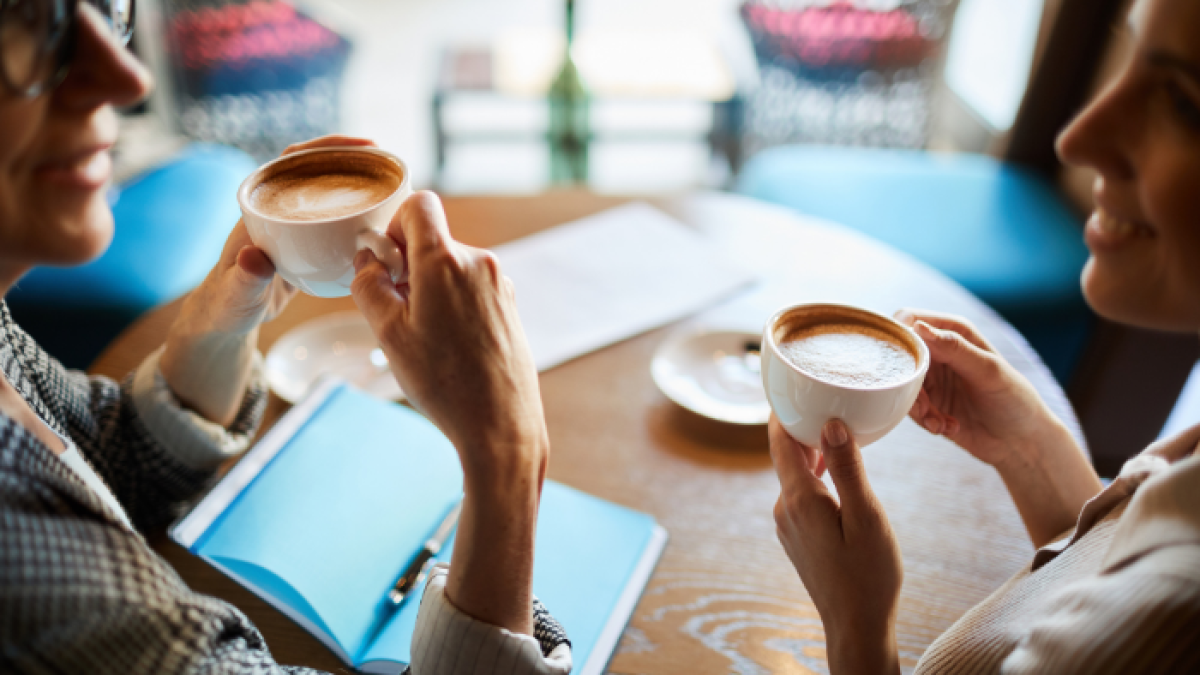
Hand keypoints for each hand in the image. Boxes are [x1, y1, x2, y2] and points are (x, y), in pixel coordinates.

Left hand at [162, 136, 374, 424]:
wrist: (227, 319)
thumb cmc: (226, 305)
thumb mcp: (237, 294)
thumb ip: (246, 278)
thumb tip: (254, 258)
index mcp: (259, 208)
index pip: (293, 160)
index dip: (326, 147)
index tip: (359, 147)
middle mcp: (278, 208)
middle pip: (318, 169)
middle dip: (353, 160)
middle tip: (387, 163)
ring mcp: (294, 224)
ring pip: (329, 191)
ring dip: (358, 183)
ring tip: (391, 186)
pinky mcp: (307, 242)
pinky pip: (334, 216)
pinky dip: (357, 212)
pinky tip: (380, 218)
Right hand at [351, 190, 546, 635]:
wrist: (501, 424)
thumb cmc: (443, 383)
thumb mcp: (388, 334)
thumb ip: (370, 285)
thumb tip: (369, 260)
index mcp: (446, 261)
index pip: (420, 205)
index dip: (395, 226)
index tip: (387, 264)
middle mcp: (478, 263)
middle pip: (434, 240)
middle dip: (408, 266)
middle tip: (396, 313)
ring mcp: (499, 284)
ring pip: (451, 267)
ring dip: (430, 289)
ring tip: (424, 338)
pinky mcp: (509, 306)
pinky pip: (470, 289)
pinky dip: (452, 305)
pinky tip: (449, 347)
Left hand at [770, 417, 901, 674]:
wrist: (857, 625)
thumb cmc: (868, 574)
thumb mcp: (866, 515)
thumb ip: (846, 468)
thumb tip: (831, 423)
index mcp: (798, 498)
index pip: (779, 440)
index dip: (783, 409)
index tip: (793, 380)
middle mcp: (784, 508)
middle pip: (785, 453)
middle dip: (802, 424)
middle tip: (822, 392)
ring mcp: (788, 524)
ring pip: (795, 473)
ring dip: (811, 449)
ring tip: (834, 423)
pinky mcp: (797, 535)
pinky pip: (801, 493)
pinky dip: (816, 474)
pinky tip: (836, 468)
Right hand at [893, 308, 1058, 466]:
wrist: (1021, 441)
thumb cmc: (1014, 399)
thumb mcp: (988, 371)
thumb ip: (954, 348)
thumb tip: (917, 327)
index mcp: (954, 332)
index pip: (910, 320)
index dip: (898, 336)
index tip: (901, 362)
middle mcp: (939, 351)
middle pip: (899, 355)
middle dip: (905, 381)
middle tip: (924, 405)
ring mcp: (932, 378)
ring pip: (901, 384)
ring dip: (917, 406)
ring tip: (939, 422)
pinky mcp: (928, 403)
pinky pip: (910, 407)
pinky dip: (925, 420)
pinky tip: (947, 427)